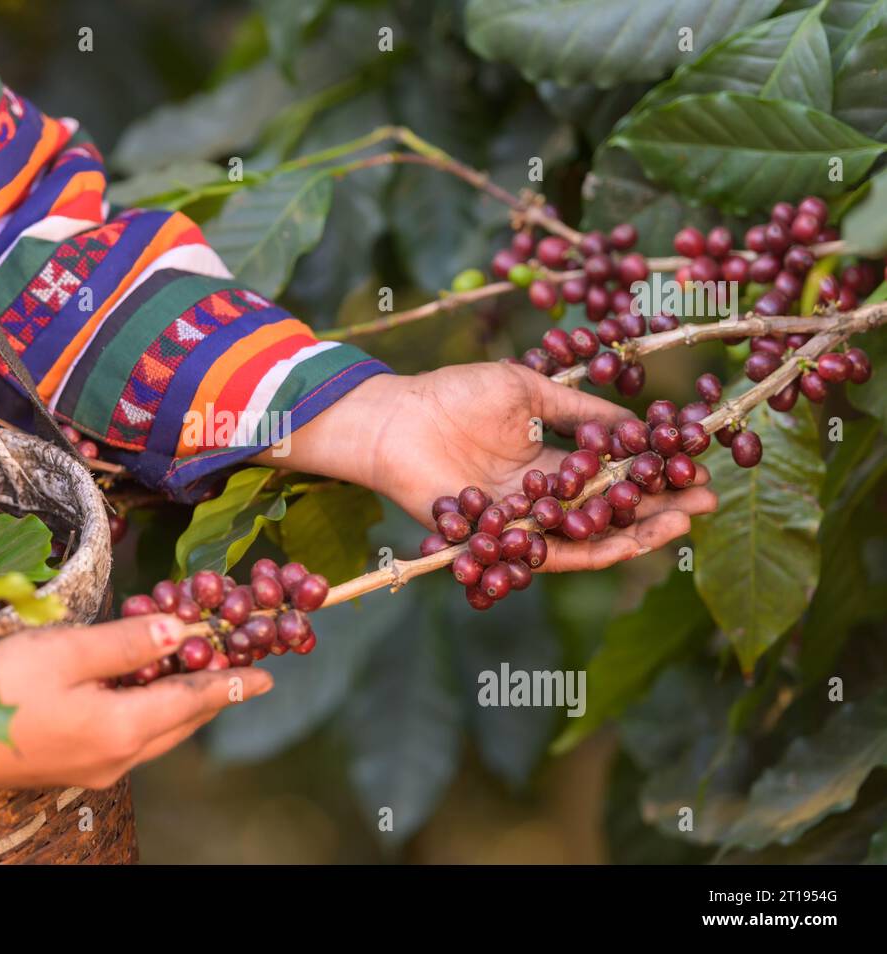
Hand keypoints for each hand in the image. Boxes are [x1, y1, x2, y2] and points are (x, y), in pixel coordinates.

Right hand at [0, 614, 271, 795]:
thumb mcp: (66, 652)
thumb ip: (126, 641)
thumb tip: (177, 630)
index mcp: (123, 728)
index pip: (193, 701)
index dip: (231, 684)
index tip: (267, 676)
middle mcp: (116, 756)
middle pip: (179, 723)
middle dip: (210, 695)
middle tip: (238, 672)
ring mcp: (91, 768)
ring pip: (153, 734)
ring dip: (176, 704)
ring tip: (191, 673)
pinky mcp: (67, 766)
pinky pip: (125, 738)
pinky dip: (143, 712)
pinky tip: (132, 690)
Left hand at [266, 363, 716, 570]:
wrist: (393, 416)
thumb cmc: (453, 394)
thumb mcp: (527, 391)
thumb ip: (580, 411)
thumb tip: (638, 424)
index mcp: (551, 463)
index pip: (614, 478)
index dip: (656, 477)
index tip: (699, 468)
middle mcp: (541, 499)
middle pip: (609, 515)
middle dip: (659, 511)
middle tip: (704, 505)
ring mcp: (519, 522)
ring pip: (584, 540)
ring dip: (632, 535)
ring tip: (676, 525)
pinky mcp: (494, 539)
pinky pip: (541, 552)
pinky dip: (579, 548)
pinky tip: (622, 539)